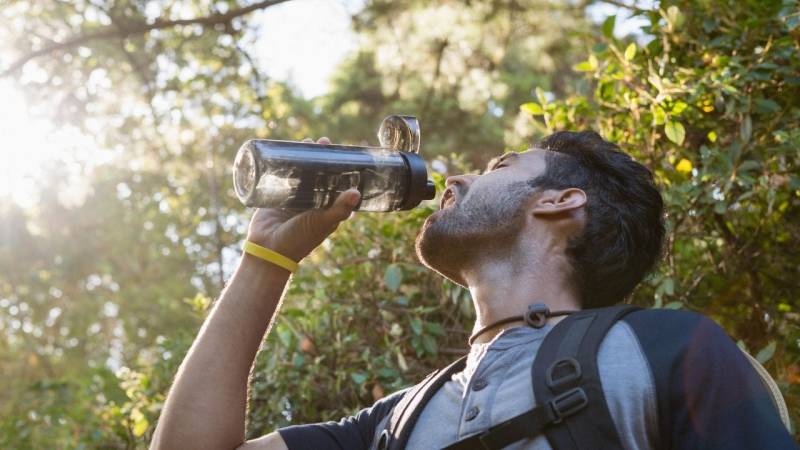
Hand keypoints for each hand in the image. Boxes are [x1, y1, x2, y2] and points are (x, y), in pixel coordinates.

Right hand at [245, 137, 360, 261]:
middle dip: (322, 159)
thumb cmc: (299, 240)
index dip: (340, 170)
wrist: (268, 250)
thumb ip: (339, 209)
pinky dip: (286, 165)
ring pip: (303, 174)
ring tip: (307, 141)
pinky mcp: (279, 197)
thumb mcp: (322, 222)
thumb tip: (357, 192)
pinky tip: (286, 151)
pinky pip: (284, 178)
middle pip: (320, 176)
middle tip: (324, 142)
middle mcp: (313, 203)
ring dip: (305, 158)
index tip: (342, 153)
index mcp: (327, 210)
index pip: (338, 185)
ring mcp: (296, 200)